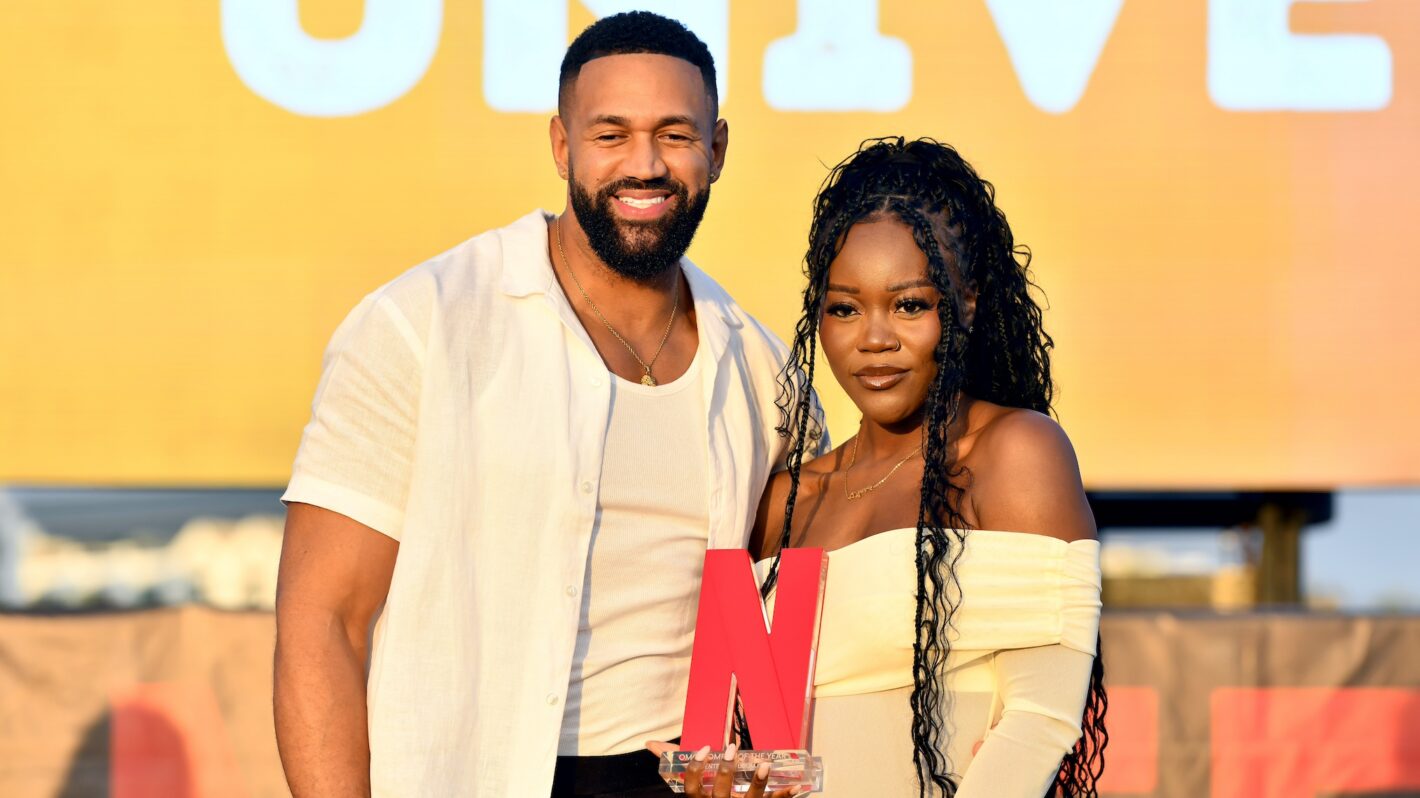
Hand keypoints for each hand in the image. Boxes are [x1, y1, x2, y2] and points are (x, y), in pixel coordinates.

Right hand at [645, 741, 803, 796]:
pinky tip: (799, 785)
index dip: (696, 771)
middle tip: (731, 749)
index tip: (703, 750)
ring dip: (758, 783)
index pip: (692, 789)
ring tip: (764, 764)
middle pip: (720, 793)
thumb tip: (649, 744)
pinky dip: (787, 795)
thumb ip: (677, 764)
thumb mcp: (695, 786)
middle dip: (725, 772)